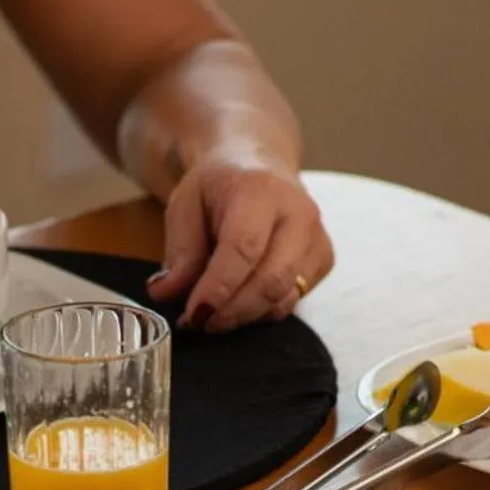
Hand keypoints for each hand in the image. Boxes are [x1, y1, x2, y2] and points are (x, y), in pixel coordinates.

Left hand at [147, 149, 333, 331]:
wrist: (259, 165)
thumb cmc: (219, 186)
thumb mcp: (185, 205)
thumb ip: (179, 250)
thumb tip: (165, 293)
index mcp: (261, 191)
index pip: (244, 249)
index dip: (218, 288)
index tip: (192, 314)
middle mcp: (299, 214)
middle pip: (271, 279)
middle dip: (231, 311)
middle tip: (198, 323)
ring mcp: (317, 238)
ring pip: (284, 296)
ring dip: (244, 316)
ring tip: (212, 316)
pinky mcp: (323, 259)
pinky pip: (293, 300)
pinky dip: (261, 312)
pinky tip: (237, 304)